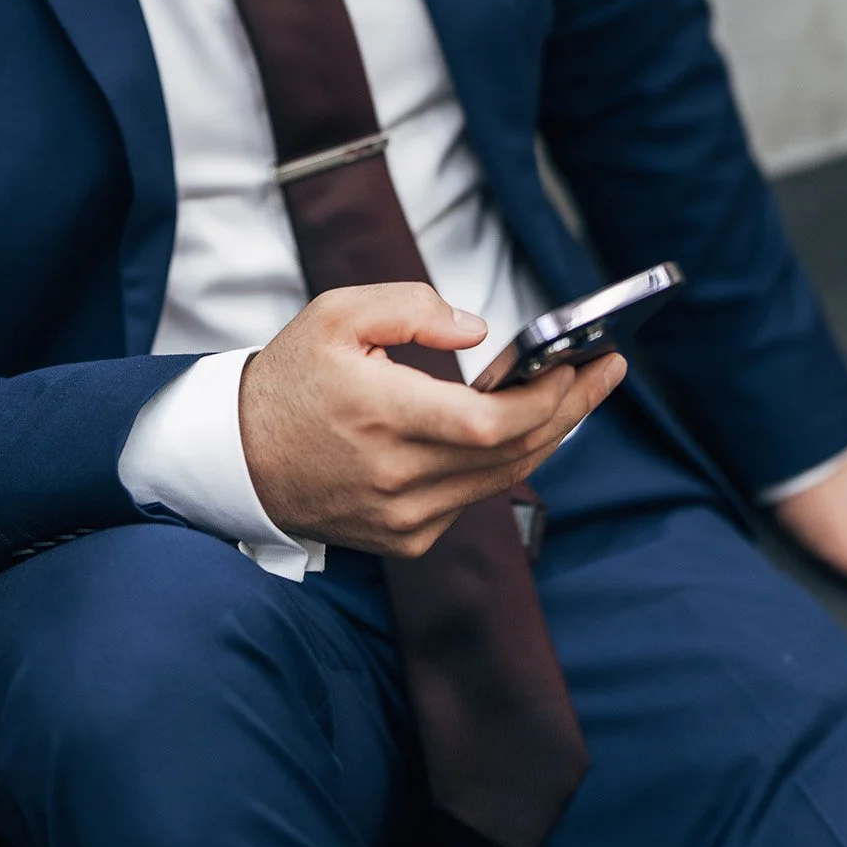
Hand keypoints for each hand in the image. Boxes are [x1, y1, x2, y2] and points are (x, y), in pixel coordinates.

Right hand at [238, 282, 626, 558]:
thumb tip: (481, 333)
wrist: (239, 457)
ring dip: (547, 436)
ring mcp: (402, 516)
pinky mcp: (405, 538)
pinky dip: (502, 462)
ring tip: (578, 393)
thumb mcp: (336, 314)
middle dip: (569, 409)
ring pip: (501, 480)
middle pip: (511, 453)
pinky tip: (521, 428)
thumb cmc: (291, 378)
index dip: (544, 399)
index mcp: (378, 414)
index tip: (580, 363)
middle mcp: (394, 476)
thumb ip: (411, 308)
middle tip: (606, 370)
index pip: (486, 423)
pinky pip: (472, 498)